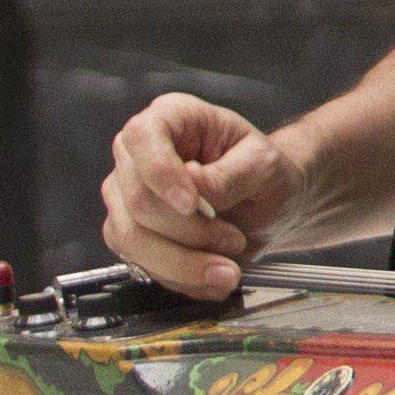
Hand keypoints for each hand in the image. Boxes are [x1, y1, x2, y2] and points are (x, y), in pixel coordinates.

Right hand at [105, 94, 316, 297]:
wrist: (269, 205)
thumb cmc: (264, 173)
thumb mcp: (265, 166)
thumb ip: (230, 175)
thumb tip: (193, 186)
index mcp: (171, 118)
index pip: (143, 138)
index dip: (162, 174)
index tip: (192, 204)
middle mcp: (138, 154)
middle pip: (138, 200)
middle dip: (190, 232)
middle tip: (234, 241)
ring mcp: (125, 195)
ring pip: (132, 239)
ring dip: (184, 262)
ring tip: (228, 270)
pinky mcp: (127, 232)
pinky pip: (139, 263)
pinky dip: (179, 277)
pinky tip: (212, 277)